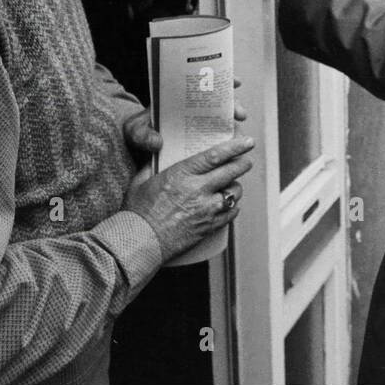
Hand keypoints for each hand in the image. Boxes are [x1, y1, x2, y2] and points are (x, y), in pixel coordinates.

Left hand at [123, 82, 246, 162]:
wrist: (135, 148)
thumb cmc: (137, 132)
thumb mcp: (135, 131)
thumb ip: (143, 135)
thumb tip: (157, 142)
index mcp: (181, 99)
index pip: (206, 83)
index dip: (222, 80)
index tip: (235, 81)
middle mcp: (194, 110)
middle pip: (220, 102)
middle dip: (233, 106)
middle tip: (240, 113)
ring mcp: (200, 126)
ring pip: (223, 122)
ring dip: (233, 126)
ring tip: (237, 133)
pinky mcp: (201, 143)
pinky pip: (218, 141)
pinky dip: (228, 143)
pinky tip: (234, 148)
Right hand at [125, 136, 254, 261]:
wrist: (141, 242)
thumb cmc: (137, 212)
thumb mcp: (141, 181)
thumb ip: (153, 165)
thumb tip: (159, 153)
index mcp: (182, 175)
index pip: (215, 156)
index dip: (234, 146)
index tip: (246, 142)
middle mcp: (198, 190)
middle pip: (231, 172)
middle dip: (242, 163)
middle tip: (245, 160)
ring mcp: (206, 210)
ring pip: (234, 193)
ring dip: (235, 187)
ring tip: (231, 185)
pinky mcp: (209, 227)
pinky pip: (230, 214)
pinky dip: (232, 207)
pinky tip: (227, 205)